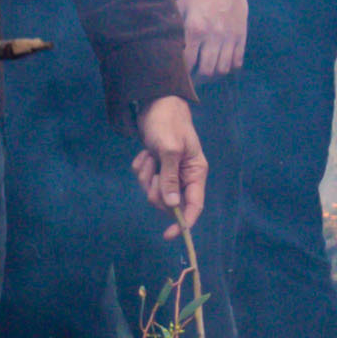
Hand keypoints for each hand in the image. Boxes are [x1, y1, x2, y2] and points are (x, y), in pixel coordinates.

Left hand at [132, 95, 206, 236]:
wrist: (154, 102)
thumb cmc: (167, 122)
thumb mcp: (170, 149)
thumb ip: (171, 178)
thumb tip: (173, 205)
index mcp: (195, 172)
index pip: (194, 205)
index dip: (184, 222)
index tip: (169, 235)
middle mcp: (184, 176)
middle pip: (168, 202)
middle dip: (156, 188)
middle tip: (153, 168)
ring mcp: (169, 172)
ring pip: (153, 191)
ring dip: (146, 175)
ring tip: (148, 155)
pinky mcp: (155, 167)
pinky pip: (143, 179)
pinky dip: (141, 167)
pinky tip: (144, 152)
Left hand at [178, 0, 250, 81]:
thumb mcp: (182, 4)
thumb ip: (175, 24)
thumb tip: (164, 42)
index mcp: (195, 28)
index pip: (187, 61)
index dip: (182, 73)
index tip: (178, 76)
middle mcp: (213, 36)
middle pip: (206, 71)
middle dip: (198, 79)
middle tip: (192, 79)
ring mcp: (229, 37)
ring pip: (223, 69)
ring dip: (214, 74)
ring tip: (207, 73)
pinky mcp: (241, 35)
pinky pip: (237, 61)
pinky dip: (230, 67)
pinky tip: (223, 63)